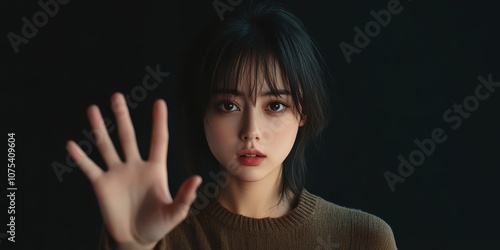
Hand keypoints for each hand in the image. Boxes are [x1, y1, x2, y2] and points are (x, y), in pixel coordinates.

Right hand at [66, 93, 201, 249]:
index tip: (159, 102)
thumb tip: (198, 178)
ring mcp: (117, 174)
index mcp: (155, 169)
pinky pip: (89, 168)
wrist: (136, 239)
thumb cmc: (158, 224)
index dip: (159, 122)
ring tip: (92, 109)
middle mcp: (135, 166)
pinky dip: (80, 157)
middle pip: (128, 136)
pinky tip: (72, 144)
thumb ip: (185, 196)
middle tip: (116, 97)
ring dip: (99, 129)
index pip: (158, 140)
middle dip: (121, 117)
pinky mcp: (101, 185)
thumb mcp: (176, 212)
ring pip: (107, 146)